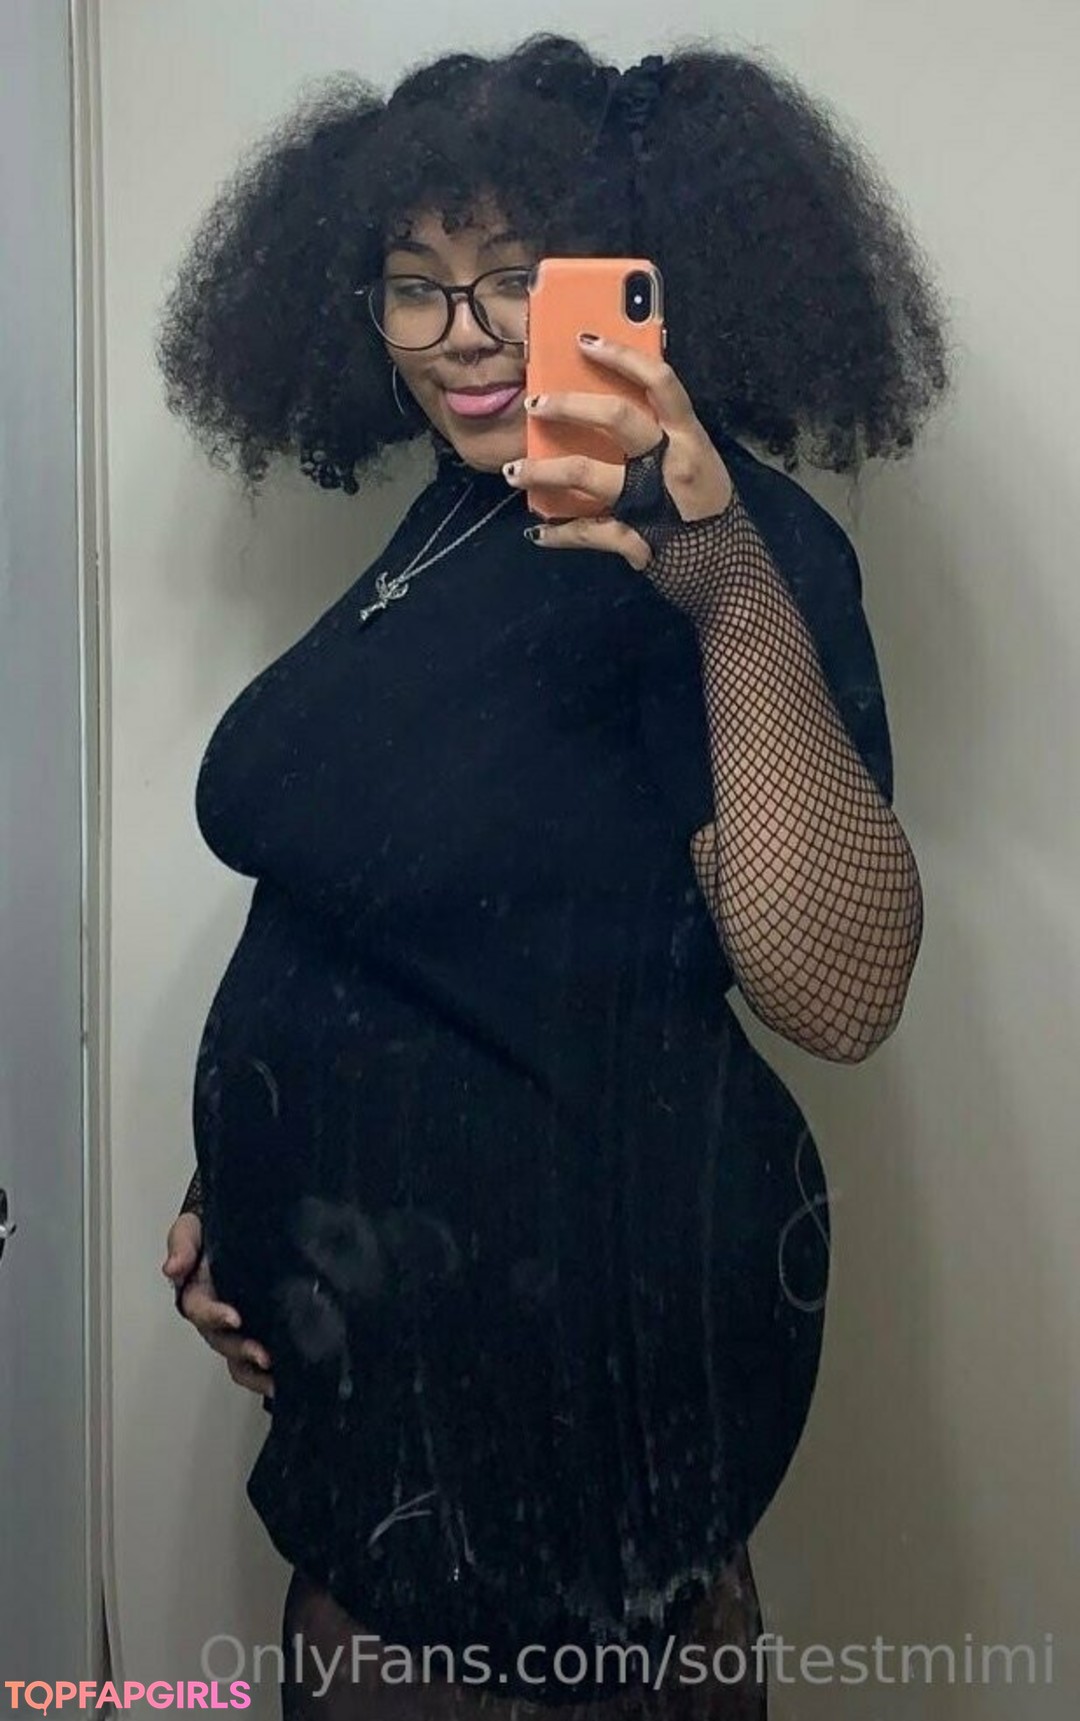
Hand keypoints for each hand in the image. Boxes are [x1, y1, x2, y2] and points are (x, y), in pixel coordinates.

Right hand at [162, 1211, 274, 1397]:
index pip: (200, 1309)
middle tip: (264, 1355)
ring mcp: (239, 1328)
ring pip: (239, 1360)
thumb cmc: (213, 1228)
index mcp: (197, 1293)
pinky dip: (269, 1375)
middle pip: (222, 1342)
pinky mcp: (262, 1330)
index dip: (214, 1316)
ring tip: (277, 1377)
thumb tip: (172, 1269)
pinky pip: (259, 1362)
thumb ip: (182, 1243)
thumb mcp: (193, 1228)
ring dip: (255, 1372)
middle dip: (241, 1350)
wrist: (242, 1225)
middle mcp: (216, 1317)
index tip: (235, 1318)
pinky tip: (289, 1378)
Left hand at [503, 331, 735, 598]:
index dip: (622, 356)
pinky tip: (537, 534)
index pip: (660, 380)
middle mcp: (671, 462)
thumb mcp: (694, 465)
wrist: (732, 579)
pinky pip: (589, 532)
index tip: (583, 341)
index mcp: (688, 437)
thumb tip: (606, 413)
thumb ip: (662, 440)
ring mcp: (652, 501)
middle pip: (618, 417)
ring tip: (512, 472)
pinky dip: (559, 534)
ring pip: (588, 474)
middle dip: (570, 405)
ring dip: (543, 471)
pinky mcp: (637, 539)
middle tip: (535, 404)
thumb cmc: (708, 514)